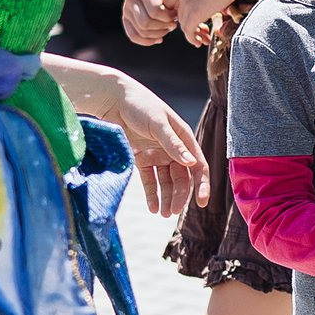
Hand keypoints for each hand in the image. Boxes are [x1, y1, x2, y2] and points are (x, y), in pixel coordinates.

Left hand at [105, 73, 207, 216]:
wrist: (113, 99)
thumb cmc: (140, 105)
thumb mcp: (158, 123)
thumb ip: (173, 144)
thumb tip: (192, 163)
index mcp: (184, 138)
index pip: (198, 166)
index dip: (202, 184)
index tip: (201, 202)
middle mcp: (173, 149)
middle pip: (181, 178)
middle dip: (180, 196)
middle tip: (172, 212)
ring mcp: (157, 154)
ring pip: (166, 182)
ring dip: (166, 198)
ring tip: (163, 214)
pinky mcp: (142, 158)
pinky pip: (149, 180)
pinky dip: (152, 194)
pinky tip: (152, 207)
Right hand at [121, 0, 180, 44]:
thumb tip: (170, 13)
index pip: (154, 11)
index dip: (168, 18)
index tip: (175, 16)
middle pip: (145, 23)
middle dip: (162, 27)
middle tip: (173, 25)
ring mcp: (126, 9)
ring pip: (141, 31)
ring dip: (158, 34)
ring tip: (168, 29)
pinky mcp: (125, 18)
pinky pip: (133, 36)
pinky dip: (147, 41)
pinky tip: (159, 39)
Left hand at [167, 0, 246, 48]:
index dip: (177, 10)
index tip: (191, 17)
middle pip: (175, 13)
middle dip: (184, 23)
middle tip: (198, 30)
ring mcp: (186, 3)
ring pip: (182, 24)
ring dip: (192, 34)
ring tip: (202, 40)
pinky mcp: (194, 13)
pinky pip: (188, 31)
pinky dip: (193, 39)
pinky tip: (200, 43)